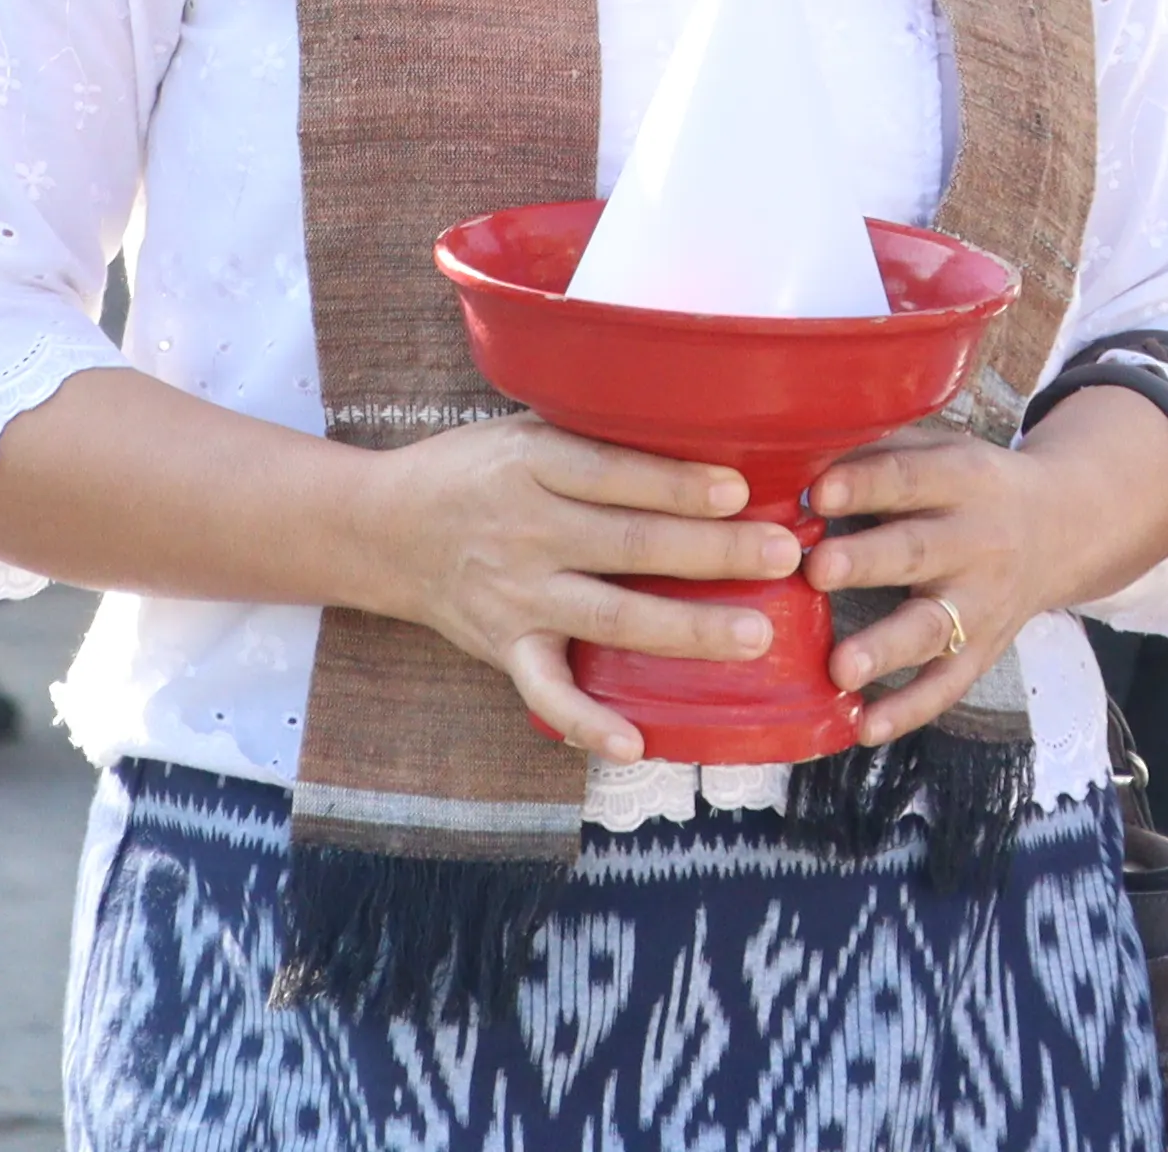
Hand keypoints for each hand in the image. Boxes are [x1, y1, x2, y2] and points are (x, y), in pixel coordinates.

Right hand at [350, 416, 807, 763]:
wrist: (381, 528)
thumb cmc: (473, 469)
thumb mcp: (524, 428)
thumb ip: (596, 436)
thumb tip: (701, 426)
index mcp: (534, 465)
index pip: (617, 474)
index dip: (680, 483)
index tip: (744, 489)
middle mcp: (526, 532)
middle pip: (630, 545)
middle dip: (715, 553)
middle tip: (786, 555)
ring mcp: (515, 597)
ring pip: (611, 619)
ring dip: (688, 631)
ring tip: (757, 636)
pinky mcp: (503, 648)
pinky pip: (547, 694)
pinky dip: (587, 723)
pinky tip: (637, 740)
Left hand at [806, 429, 1083, 744]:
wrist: (1063, 528)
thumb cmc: (969, 485)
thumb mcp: (942, 449)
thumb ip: (880, 451)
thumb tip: (791, 454)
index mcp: (963, 479)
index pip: (911, 478)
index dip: (867, 484)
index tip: (819, 491)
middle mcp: (977, 541)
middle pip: (918, 552)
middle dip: (868, 562)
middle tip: (817, 569)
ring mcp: (982, 603)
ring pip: (932, 628)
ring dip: (885, 648)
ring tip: (840, 668)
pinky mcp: (982, 651)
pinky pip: (946, 686)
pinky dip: (908, 710)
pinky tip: (864, 727)